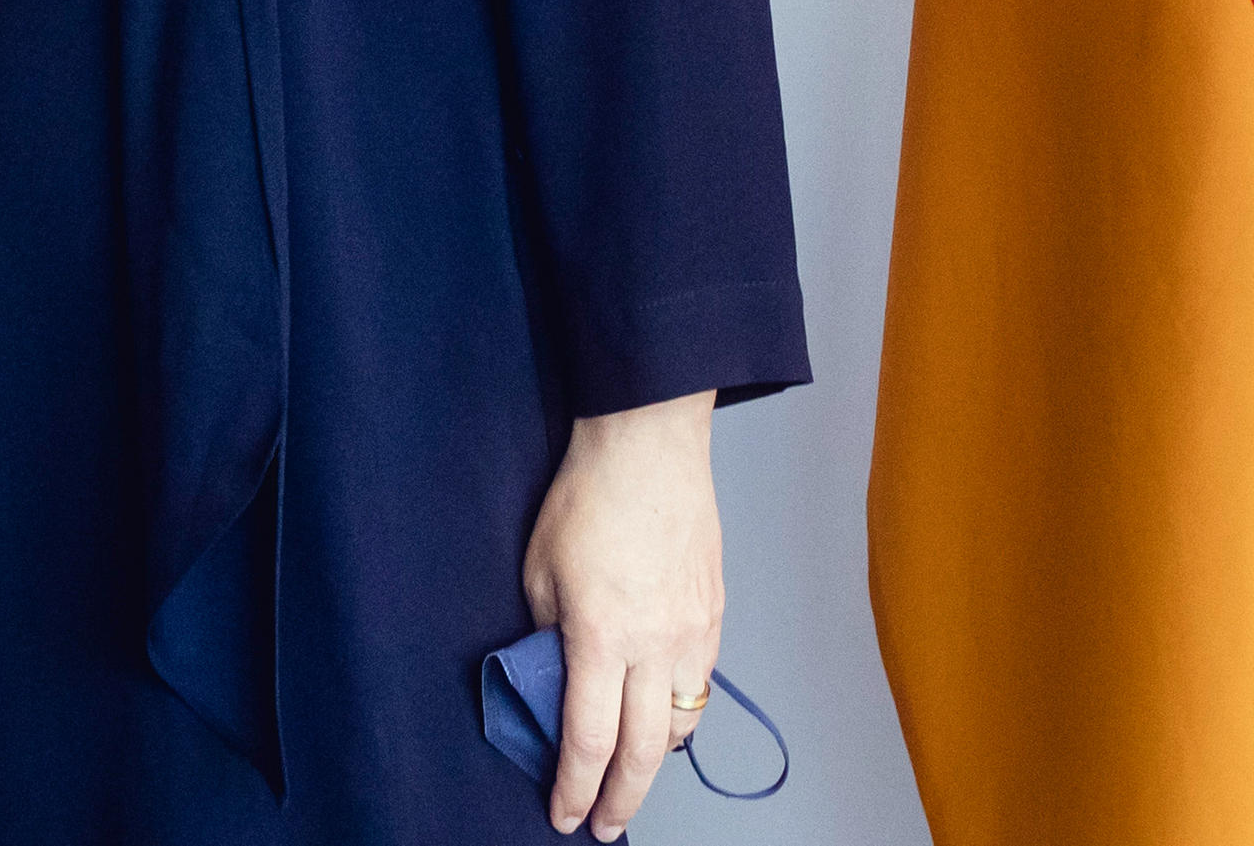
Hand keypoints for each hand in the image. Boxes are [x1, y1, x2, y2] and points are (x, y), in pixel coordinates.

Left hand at [520, 390, 721, 838]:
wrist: (648, 446)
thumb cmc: (585, 498)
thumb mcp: (539, 572)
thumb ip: (547, 634)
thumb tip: (554, 676)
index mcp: (600, 638)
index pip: (589, 740)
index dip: (574, 788)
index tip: (563, 815)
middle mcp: (653, 647)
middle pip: (645, 754)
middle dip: (621, 800)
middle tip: (603, 826)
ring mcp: (692, 634)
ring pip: (681, 724)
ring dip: (656, 760)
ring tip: (630, 776)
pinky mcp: (714, 615)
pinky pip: (700, 684)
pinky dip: (680, 712)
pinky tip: (662, 717)